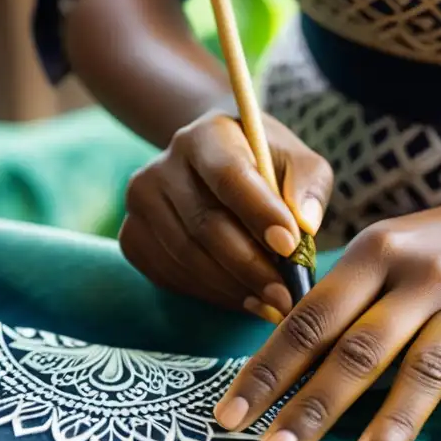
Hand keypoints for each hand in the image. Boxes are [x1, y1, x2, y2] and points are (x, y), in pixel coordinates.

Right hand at [119, 110, 332, 321]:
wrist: (214, 167)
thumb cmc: (265, 166)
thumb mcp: (297, 163)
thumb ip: (308, 186)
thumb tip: (305, 226)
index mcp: (206, 136)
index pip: (229, 176)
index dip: (259, 213)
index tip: (291, 247)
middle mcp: (163, 165)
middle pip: (205, 225)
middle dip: (251, 266)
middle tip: (286, 295)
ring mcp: (141, 201)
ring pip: (186, 256)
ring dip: (232, 287)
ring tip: (271, 304)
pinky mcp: (132, 236)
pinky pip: (169, 274)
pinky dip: (209, 293)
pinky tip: (241, 298)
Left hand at [212, 187, 440, 440]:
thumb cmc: (426, 249)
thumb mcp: (377, 253)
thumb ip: (336, 302)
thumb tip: (277, 367)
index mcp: (371, 254)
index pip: (309, 320)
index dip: (268, 370)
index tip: (231, 417)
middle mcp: (417, 273)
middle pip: (359, 349)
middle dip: (313, 406)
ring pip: (425, 367)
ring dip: (392, 422)